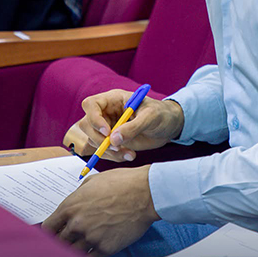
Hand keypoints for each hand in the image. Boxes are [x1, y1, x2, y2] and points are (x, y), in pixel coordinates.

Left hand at [42, 165, 159, 256]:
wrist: (145, 193)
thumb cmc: (122, 183)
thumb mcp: (92, 182)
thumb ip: (78, 196)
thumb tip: (74, 206)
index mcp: (70, 207)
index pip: (48, 228)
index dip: (49, 233)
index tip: (54, 235)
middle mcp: (77, 224)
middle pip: (59, 243)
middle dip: (63, 242)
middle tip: (68, 242)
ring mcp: (91, 238)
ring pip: (74, 253)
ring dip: (77, 250)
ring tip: (82, 247)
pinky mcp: (106, 248)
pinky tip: (94, 253)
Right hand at [64, 89, 184, 162]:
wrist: (169, 126)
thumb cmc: (161, 114)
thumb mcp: (151, 117)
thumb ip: (133, 127)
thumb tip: (113, 140)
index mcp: (113, 99)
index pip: (91, 104)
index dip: (94, 118)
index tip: (107, 132)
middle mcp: (107, 113)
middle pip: (87, 125)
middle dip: (99, 140)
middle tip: (116, 148)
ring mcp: (108, 127)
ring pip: (93, 141)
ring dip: (108, 152)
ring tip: (129, 154)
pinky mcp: (113, 141)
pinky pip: (104, 151)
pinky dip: (114, 157)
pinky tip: (130, 155)